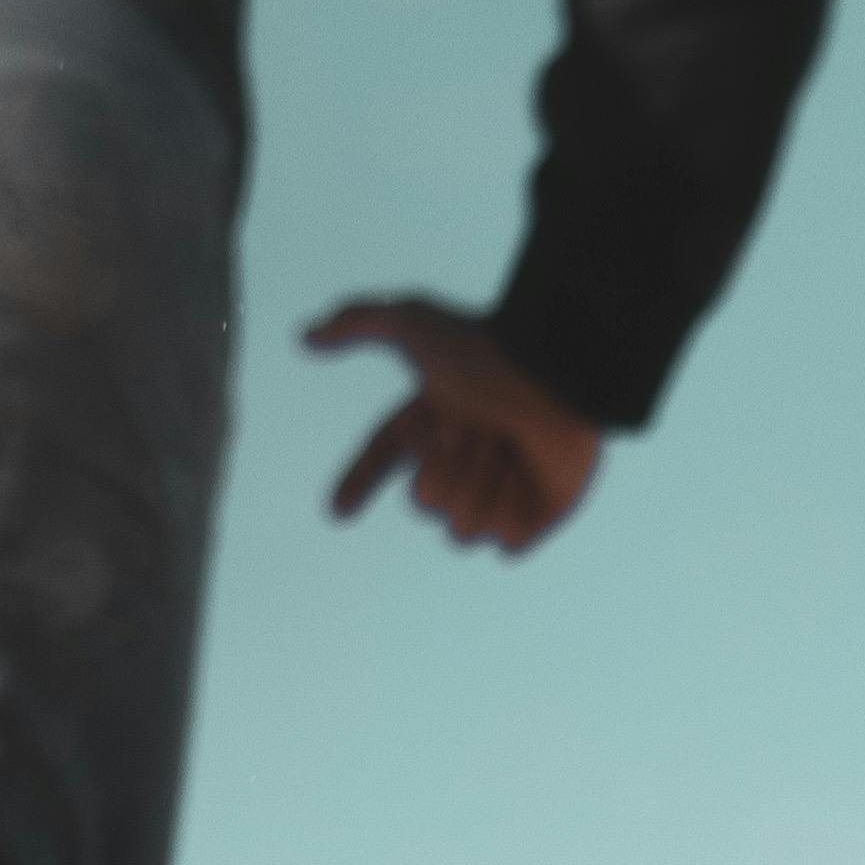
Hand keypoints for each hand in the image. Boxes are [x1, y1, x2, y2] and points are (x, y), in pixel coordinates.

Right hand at [307, 299, 606, 554]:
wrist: (559, 377)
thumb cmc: (490, 351)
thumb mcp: (417, 326)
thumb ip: (359, 321)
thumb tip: (305, 335)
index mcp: (434, 423)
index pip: (385, 458)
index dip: (359, 483)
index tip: (338, 510)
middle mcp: (462, 459)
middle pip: (423, 500)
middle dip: (451, 464)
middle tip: (484, 430)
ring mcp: (499, 493)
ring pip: (460, 528)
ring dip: (482, 484)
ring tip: (513, 449)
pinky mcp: (535, 520)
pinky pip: (502, 543)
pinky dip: (513, 511)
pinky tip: (531, 477)